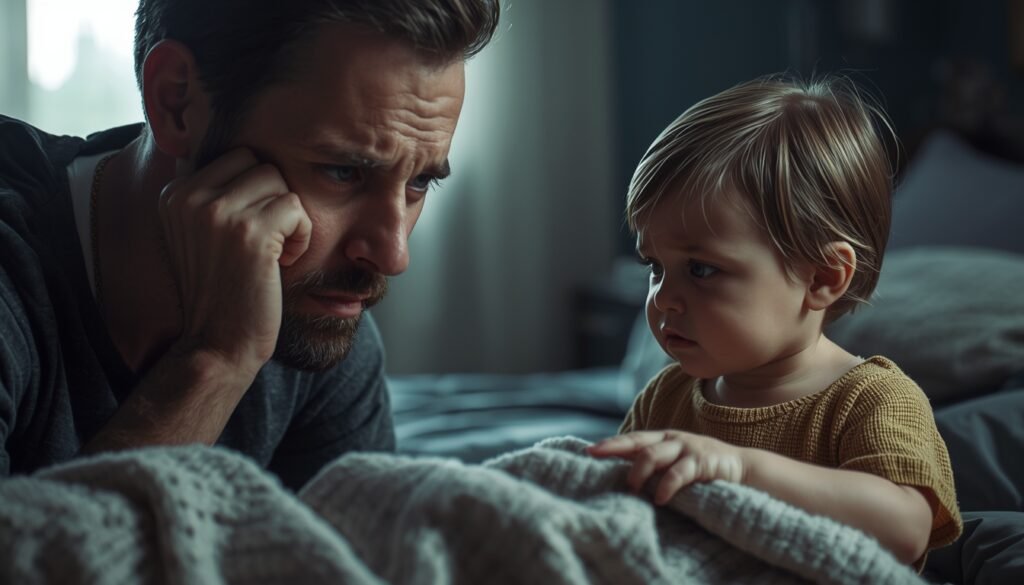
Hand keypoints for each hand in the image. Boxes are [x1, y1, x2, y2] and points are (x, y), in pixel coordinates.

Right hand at [159, 148, 311, 376]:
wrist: (217, 344)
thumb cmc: (221, 290)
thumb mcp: (201, 235)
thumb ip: (214, 193)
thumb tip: (249, 154)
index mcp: (174, 193)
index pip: (236, 158)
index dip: (255, 194)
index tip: (246, 234)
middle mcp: (188, 196)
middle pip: (258, 163)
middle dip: (273, 200)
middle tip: (265, 242)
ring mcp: (217, 212)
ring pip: (279, 181)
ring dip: (288, 218)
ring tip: (272, 252)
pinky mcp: (249, 232)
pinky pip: (296, 207)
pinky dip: (302, 235)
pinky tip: (282, 261)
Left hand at [587, 431, 746, 504]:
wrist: (744, 469)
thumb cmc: (704, 470)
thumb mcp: (676, 465)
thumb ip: (654, 467)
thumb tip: (622, 479)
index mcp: (663, 439)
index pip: (631, 439)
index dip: (610, 444)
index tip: (587, 451)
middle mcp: (672, 439)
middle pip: (637, 441)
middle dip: (614, 447)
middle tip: (594, 454)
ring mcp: (687, 448)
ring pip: (653, 454)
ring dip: (638, 471)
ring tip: (630, 488)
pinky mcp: (702, 461)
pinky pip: (678, 473)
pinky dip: (666, 486)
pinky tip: (659, 499)